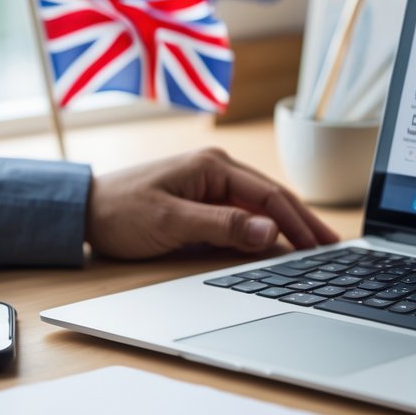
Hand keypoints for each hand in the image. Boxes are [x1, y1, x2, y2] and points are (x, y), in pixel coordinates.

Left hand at [86, 147, 339, 258]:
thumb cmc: (120, 212)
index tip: (320, 247)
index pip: (269, 195)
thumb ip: (223, 225)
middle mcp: (217, 170)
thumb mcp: (171, 222)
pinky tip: (282, 245)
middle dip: (304, 223)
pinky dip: (267, 230)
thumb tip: (270, 231)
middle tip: (333, 247)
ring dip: (289, 227)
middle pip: (273, 198)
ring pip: (262, 207)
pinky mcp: (204, 201)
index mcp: (213, 166)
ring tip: (317, 248)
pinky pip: (245, 215)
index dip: (298, 222)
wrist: (82, 212)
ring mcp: (211, 185)